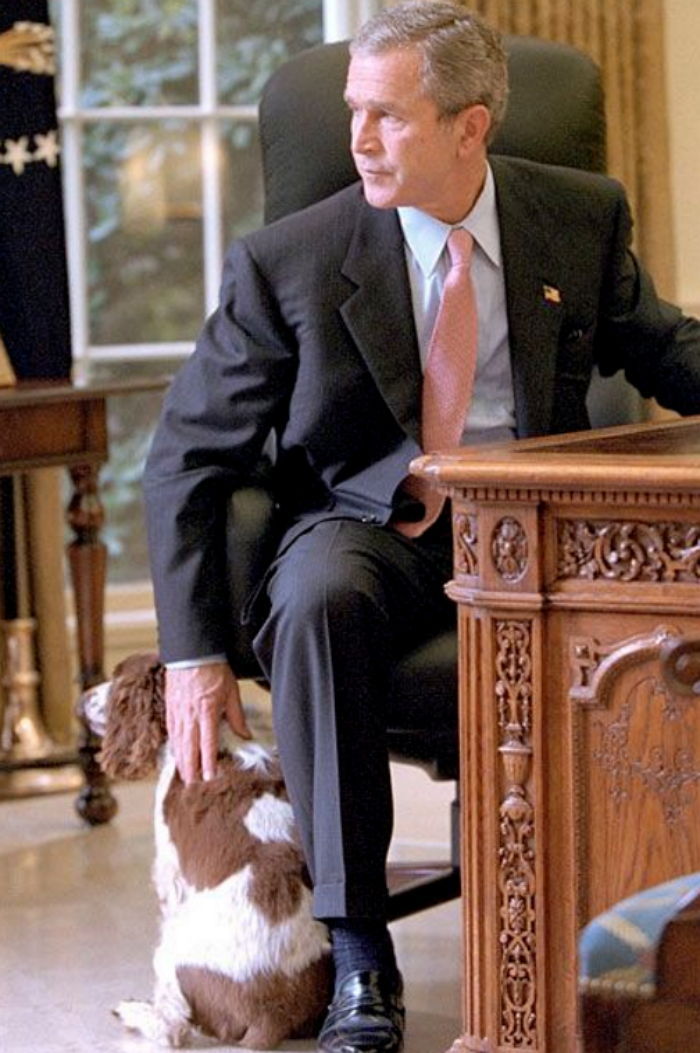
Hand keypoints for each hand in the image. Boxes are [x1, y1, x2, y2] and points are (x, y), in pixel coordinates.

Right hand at [165, 662, 250, 783]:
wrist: (192, 652)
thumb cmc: (214, 669)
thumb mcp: (231, 692)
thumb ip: (237, 716)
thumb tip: (245, 735)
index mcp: (207, 711)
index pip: (208, 743)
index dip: (209, 762)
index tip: (210, 776)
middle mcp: (190, 715)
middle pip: (189, 747)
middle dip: (191, 768)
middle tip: (193, 784)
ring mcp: (177, 712)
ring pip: (178, 741)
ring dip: (180, 760)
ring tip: (183, 775)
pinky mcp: (170, 707)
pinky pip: (171, 730)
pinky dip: (173, 744)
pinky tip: (175, 752)